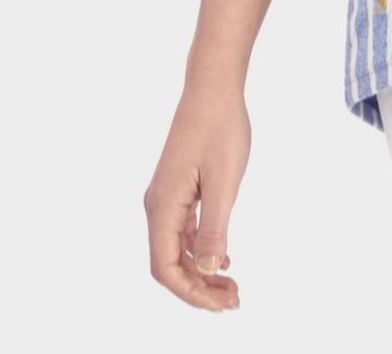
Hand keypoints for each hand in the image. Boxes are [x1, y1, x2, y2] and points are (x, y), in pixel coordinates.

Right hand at [143, 77, 250, 311]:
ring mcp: (166, 197)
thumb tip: (206, 272)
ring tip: (232, 287)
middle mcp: (157, 206)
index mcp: (162, 207)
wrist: (213, 87)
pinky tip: (223, 258)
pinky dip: (200, 249)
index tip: (222, 304)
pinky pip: (183, 231)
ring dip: (201, 272)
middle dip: (198, 288)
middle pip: (169, 264)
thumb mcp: (224, 182)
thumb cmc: (220, 129)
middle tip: (234, 301)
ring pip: (176, 249)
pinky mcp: (178, 188)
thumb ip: (213, 229)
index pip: (165, 268)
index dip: (191, 293)